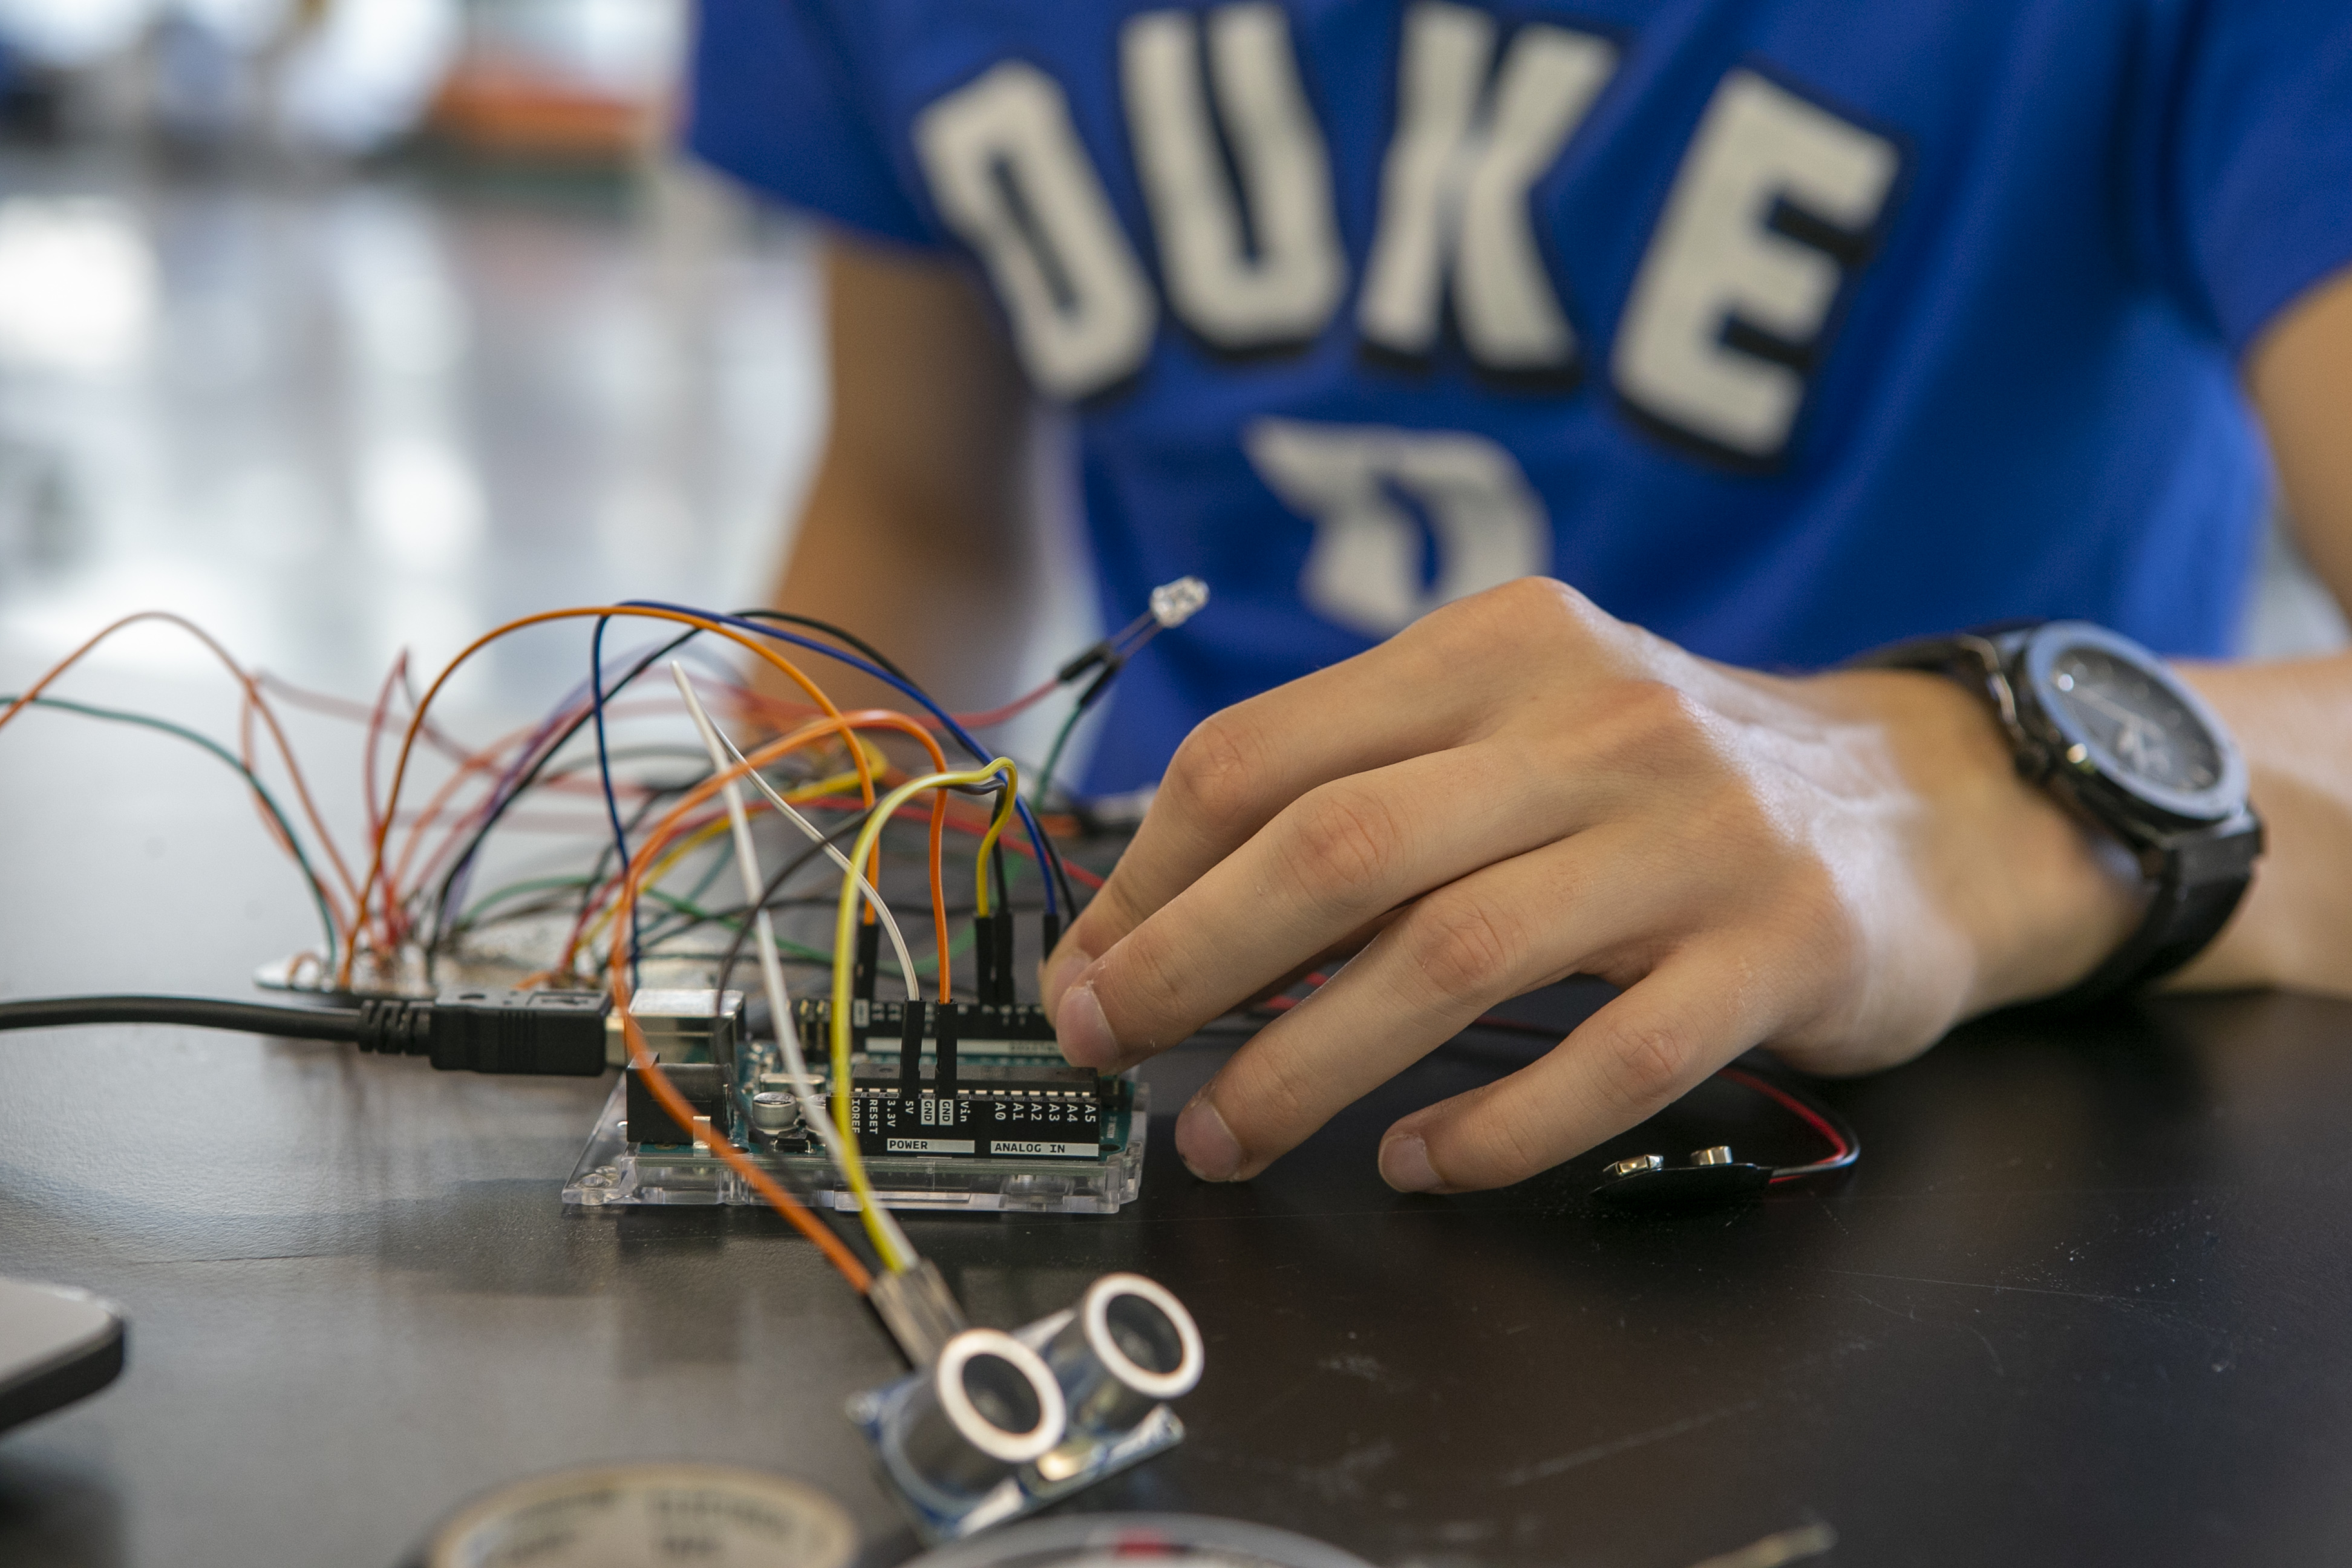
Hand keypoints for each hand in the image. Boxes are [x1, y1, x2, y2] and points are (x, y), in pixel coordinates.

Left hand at [1039, 579, 2139, 1192]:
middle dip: (1188, 963)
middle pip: (1335, 847)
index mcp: (1498, 646)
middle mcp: (1592, 718)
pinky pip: (1610, 1060)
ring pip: (1454, 958)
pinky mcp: (1779, 949)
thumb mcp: (1520, 727)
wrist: (1925, 804)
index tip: (1086, 966)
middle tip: (1105, 1049)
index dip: (1147, 872)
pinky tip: (1416, 1165)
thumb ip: (1367, 791)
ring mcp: (1694, 833)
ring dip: (1306, 1067)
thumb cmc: (1664, 783)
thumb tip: (1166, 919)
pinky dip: (1494, 1130)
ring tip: (1225, 1135)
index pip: (1266, 750)